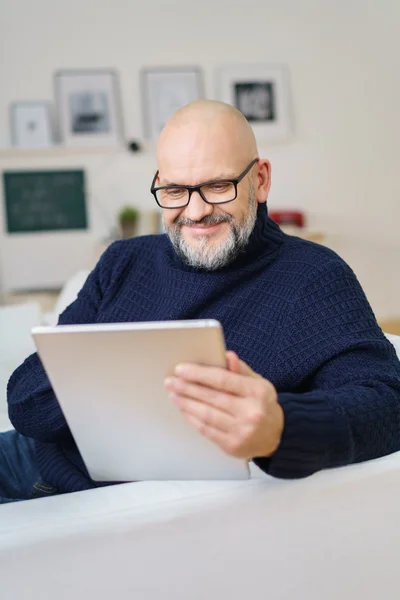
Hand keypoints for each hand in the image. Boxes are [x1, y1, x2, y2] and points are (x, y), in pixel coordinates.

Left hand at [164, 351, 283, 459]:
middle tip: (171, 381)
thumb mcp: (259, 382)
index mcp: (258, 392)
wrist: (277, 436)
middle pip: (212, 397)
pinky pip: (207, 430)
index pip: (223, 379)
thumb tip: (227, 356)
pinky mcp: (232, 446)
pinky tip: (184, 410)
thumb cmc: (263, 404)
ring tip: (174, 394)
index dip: (199, 374)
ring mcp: (241, 431)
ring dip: (186, 403)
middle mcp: (250, 412)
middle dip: (187, 387)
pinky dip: (192, 419)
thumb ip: (241, 369)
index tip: (181, 369)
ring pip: (206, 415)